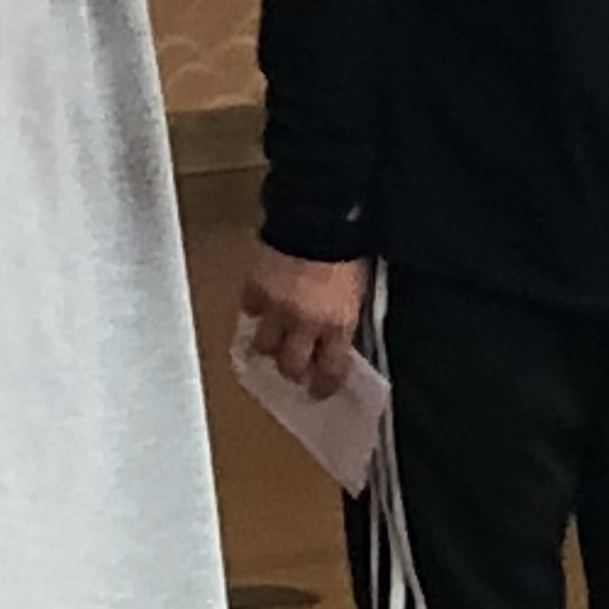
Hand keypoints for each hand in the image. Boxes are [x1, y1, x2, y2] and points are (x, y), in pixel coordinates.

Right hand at [238, 247, 367, 401]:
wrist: (319, 217)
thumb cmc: (347, 248)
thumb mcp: (358, 291)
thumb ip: (343, 317)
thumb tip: (337, 337)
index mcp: (337, 323)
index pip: (330, 370)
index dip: (324, 386)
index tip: (320, 391)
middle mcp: (305, 323)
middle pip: (290, 366)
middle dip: (292, 371)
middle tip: (293, 371)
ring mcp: (277, 307)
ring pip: (264, 345)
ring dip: (269, 346)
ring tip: (273, 341)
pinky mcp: (256, 288)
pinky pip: (250, 309)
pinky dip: (255, 309)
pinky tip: (262, 306)